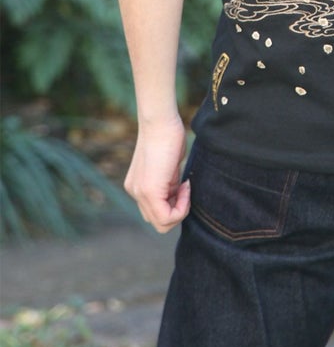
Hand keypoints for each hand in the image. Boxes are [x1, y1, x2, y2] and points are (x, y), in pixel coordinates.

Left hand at [124, 115, 190, 232]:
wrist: (160, 121)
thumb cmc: (168, 136)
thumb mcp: (167, 167)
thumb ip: (168, 184)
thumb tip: (177, 196)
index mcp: (138, 187)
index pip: (155, 213)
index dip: (175, 206)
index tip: (184, 185)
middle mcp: (136, 193)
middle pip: (158, 222)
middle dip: (177, 211)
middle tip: (185, 189)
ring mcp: (140, 193)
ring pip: (161, 224)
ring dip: (180, 210)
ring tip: (185, 186)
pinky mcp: (149, 191)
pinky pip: (166, 217)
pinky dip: (182, 207)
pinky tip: (185, 185)